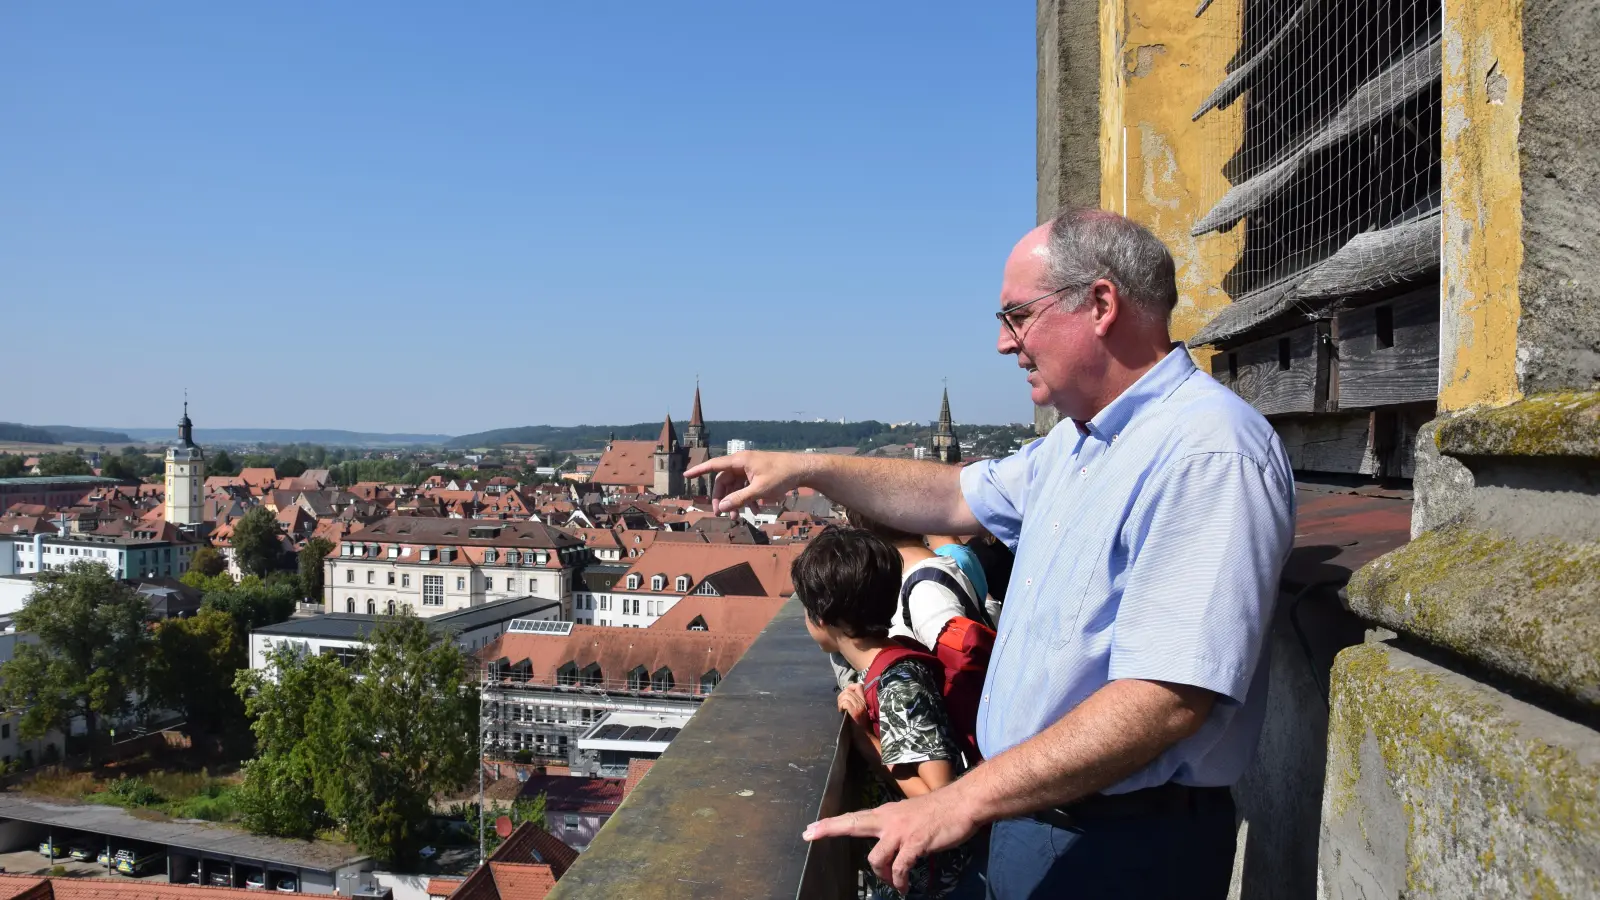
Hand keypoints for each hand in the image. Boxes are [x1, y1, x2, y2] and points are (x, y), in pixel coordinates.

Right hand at [683, 451, 812, 513]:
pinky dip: (748, 499)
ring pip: (735, 487)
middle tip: (722, 514)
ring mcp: (750, 469)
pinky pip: (746, 488)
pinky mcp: (757, 475)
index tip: (685, 475)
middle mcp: (742, 463)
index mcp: (740, 461)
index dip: (699, 471)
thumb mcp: (760, 490)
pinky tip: (756, 510)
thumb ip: (740, 499)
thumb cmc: (782, 475)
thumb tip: (723, 507)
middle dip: (723, 498)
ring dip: (736, 501)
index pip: (714, 465)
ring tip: (741, 516)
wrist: (802, 470)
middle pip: (724, 481)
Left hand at [803, 788, 980, 894]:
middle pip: (852, 824)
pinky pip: (899, 868)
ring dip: (881, 875)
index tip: (810, 828)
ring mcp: (901, 831)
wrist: (963, 803)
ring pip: (876, 858)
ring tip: (893, 881)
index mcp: (886, 813)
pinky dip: (899, 880)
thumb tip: (891, 842)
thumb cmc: (941, 810)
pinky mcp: (915, 843)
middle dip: (829, 829)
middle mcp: (888, 820)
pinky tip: (904, 886)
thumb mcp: (911, 814)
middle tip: (809, 835)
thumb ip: (897, 826)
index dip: (831, 823)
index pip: (854, 818)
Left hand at [837, 684, 868, 725]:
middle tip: (840, 704)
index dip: (849, 687)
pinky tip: (841, 711)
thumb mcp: (861, 710)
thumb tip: (846, 694)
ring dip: (840, 701)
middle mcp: (863, 702)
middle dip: (841, 696)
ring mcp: (859, 707)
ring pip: (846, 695)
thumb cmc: (861, 724)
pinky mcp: (855, 712)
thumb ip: (856, 702)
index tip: (845, 695)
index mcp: (865, 700)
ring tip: (840, 708)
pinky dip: (841, 706)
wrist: (865, 736)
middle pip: (848, 690)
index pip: (858, 686)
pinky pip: (845, 703)